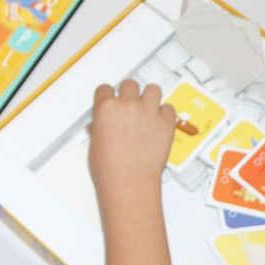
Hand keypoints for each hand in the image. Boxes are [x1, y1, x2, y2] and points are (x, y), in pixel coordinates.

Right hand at [88, 80, 174, 194]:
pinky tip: (160, 122)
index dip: (108, 94)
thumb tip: (102, 126)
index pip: (105, 88)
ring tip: (149, 107)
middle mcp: (127, 104)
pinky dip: (165, 113)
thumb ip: (100, 128)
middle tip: (130, 105)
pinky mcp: (166, 122)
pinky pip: (169, 108)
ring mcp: (148, 111)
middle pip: (130, 84)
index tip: (111, 99)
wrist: (128, 180)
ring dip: (150, 97)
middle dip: (130, 93)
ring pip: (153, 89)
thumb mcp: (95, 143)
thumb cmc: (109, 167)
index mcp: (105, 107)